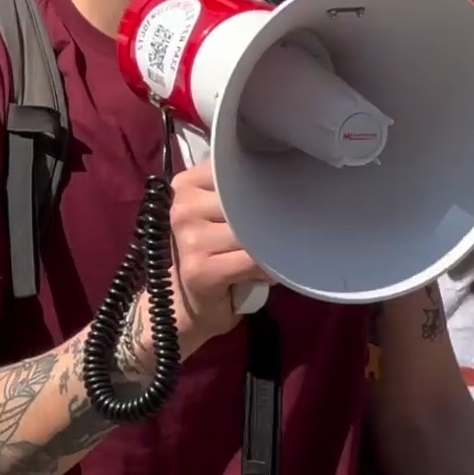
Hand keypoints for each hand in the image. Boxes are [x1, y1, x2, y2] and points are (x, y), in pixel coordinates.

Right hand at [167, 159, 272, 353]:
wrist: (184, 304)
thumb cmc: (209, 251)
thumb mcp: (218, 213)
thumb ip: (238, 190)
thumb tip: (289, 176)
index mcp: (187, 184)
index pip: (238, 170)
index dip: (266, 182)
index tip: (283, 192)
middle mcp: (183, 207)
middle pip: (248, 202)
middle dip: (270, 219)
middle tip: (281, 230)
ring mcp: (189, 239)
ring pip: (253, 232)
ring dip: (270, 246)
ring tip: (268, 255)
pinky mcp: (200, 270)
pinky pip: (252, 261)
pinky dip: (268, 269)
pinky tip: (267, 274)